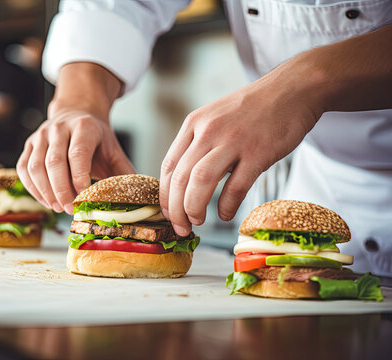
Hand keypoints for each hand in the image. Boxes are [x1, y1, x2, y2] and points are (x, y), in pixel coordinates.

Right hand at [17, 109, 133, 213]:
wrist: (76, 115)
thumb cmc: (97, 139)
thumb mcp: (114, 151)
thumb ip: (125, 173)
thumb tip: (137, 198)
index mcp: (84, 127)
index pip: (78, 153)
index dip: (79, 177)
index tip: (83, 197)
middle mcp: (59, 128)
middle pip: (54, 162)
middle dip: (61, 190)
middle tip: (69, 209)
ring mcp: (40, 136)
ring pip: (35, 167)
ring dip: (46, 191)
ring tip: (58, 207)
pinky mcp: (29, 145)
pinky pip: (24, 169)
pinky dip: (33, 188)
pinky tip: (46, 200)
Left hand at [160, 63, 321, 235]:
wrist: (293, 90)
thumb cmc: (253, 109)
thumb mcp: (215, 118)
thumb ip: (198, 144)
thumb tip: (185, 182)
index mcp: (194, 124)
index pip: (169, 166)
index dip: (165, 195)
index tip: (168, 213)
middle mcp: (209, 131)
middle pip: (181, 178)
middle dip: (176, 209)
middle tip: (181, 227)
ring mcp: (233, 141)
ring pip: (201, 181)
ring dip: (194, 208)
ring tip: (198, 222)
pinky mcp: (258, 152)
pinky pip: (236, 187)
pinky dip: (227, 206)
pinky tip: (225, 215)